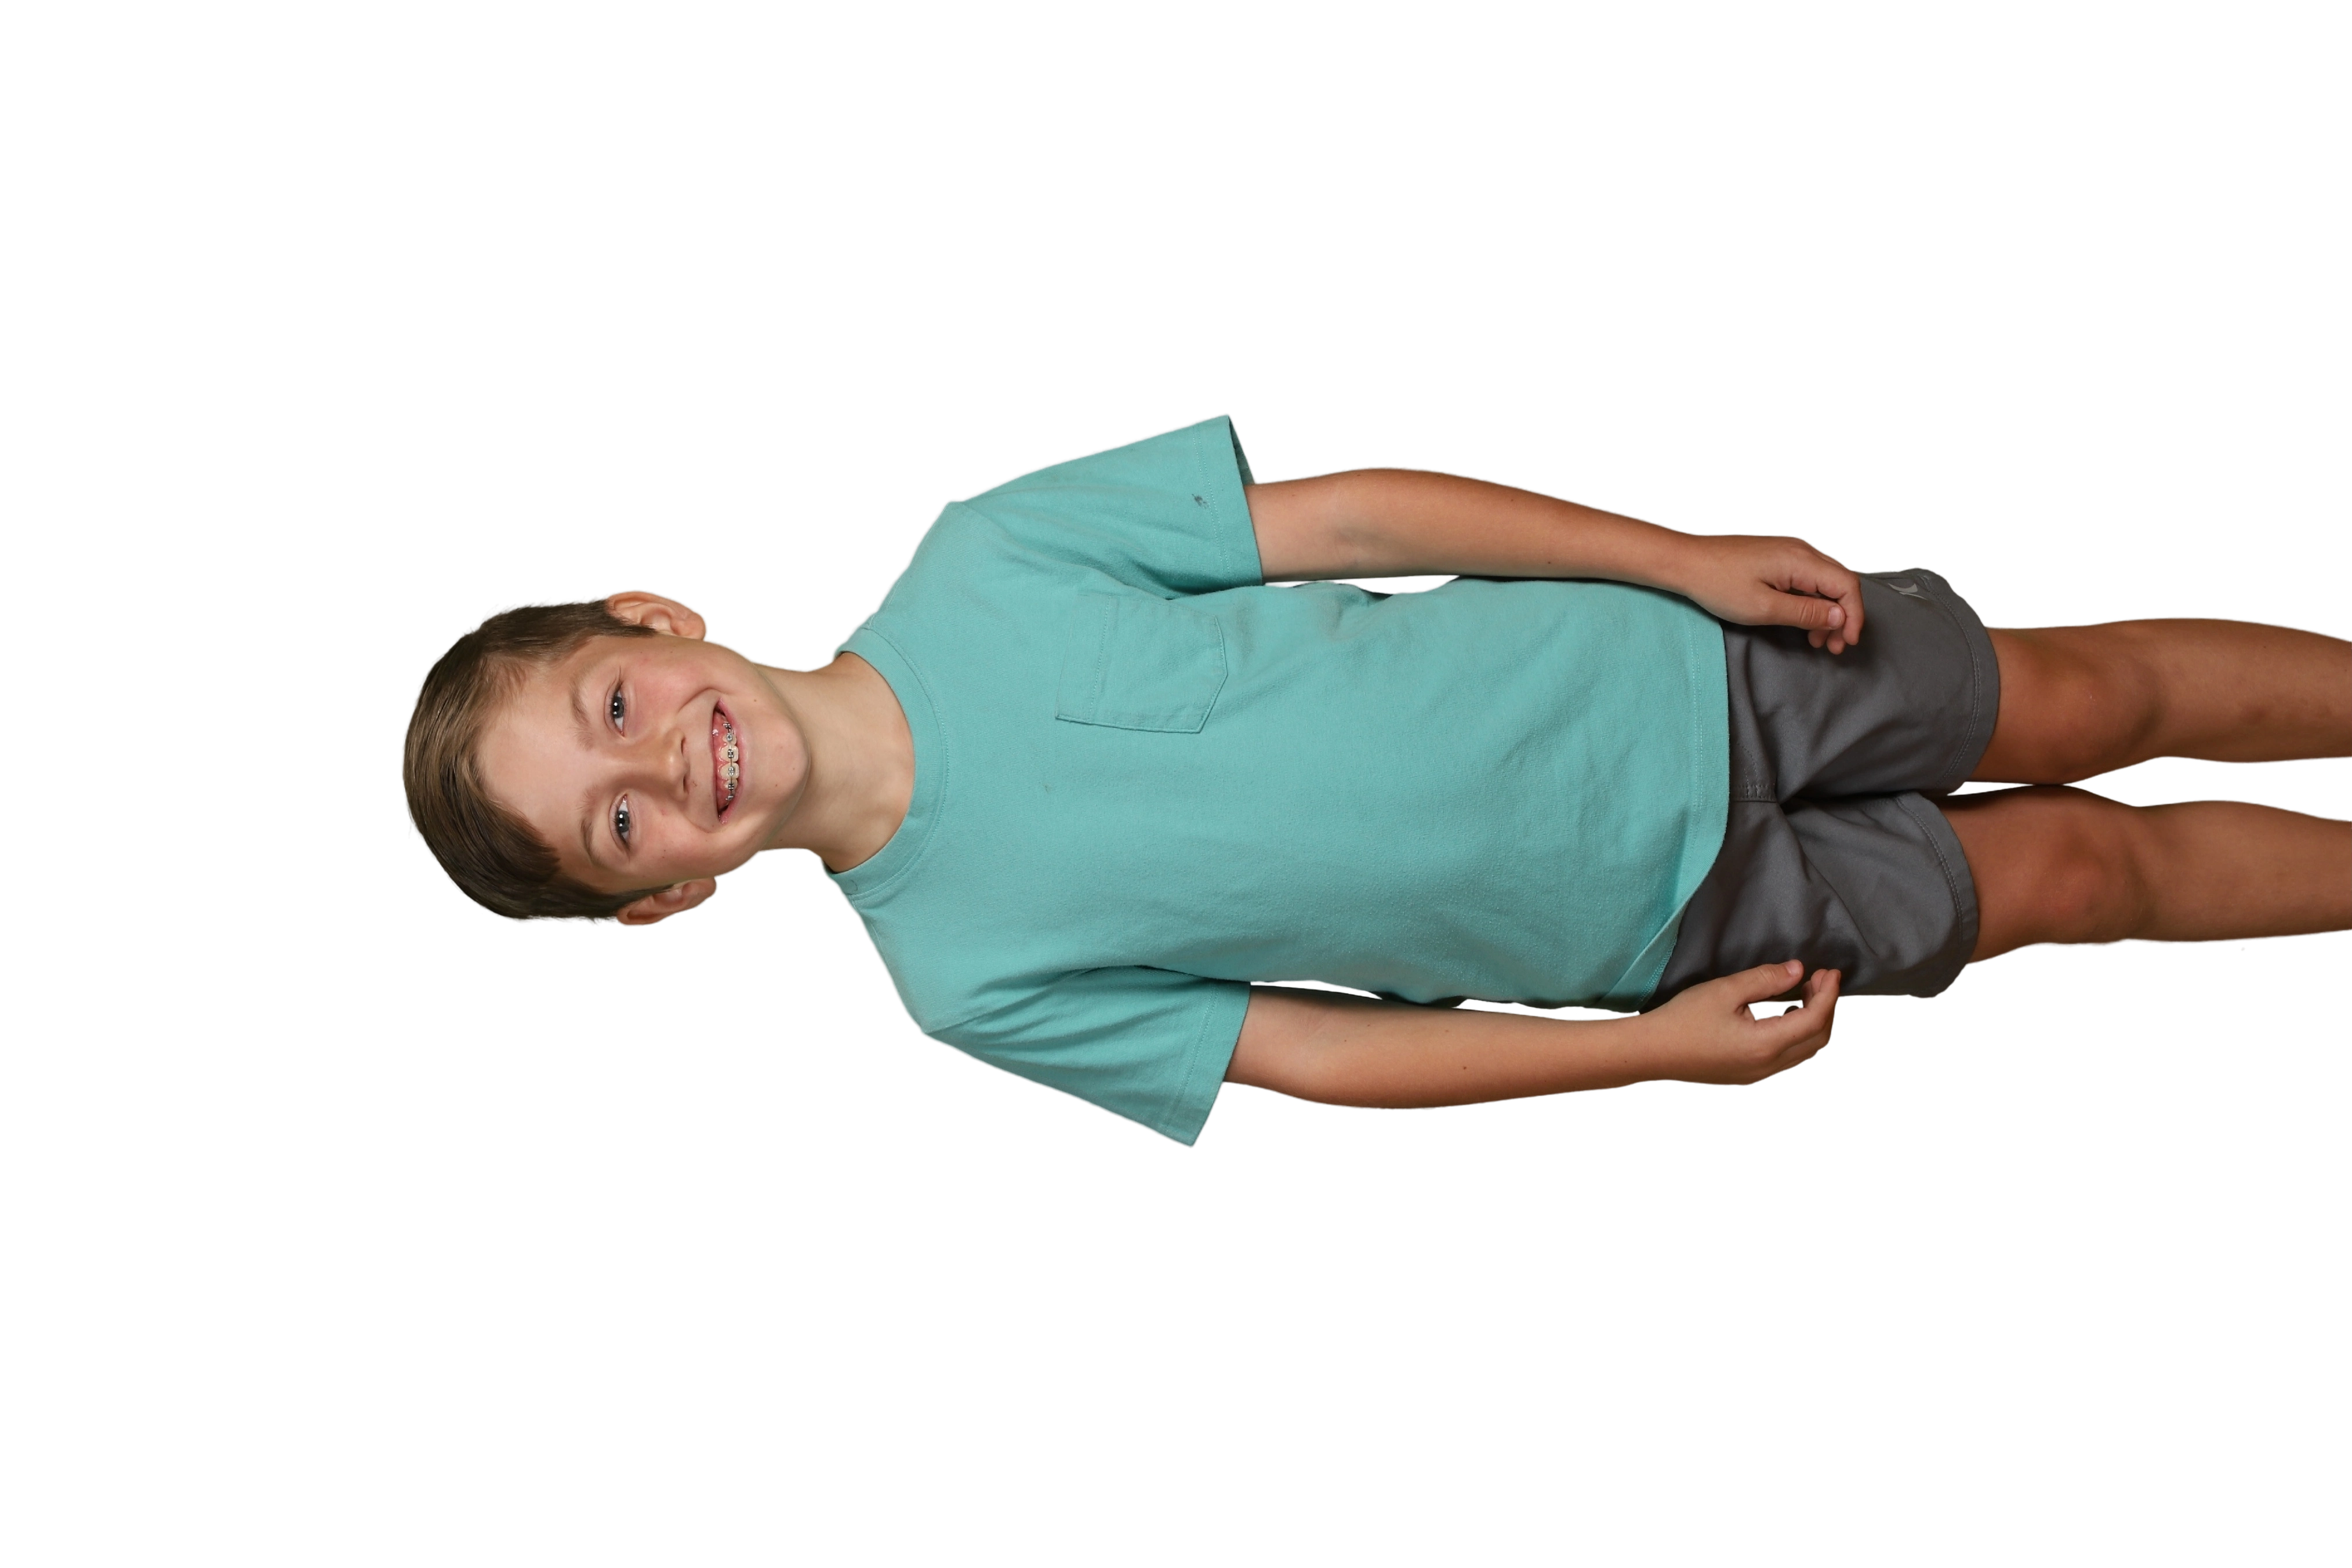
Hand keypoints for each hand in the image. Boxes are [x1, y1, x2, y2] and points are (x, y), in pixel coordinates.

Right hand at [1647, 960, 1842, 1086]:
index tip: (1830, 971)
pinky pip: (1787, 1056)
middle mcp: (1768, 1065)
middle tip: (1819, 979)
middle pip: (1816, 1038)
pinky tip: (1785, 1014)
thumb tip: (1797, 970)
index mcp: (1766, 1044)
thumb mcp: (1725, 990)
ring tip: (1805, 993)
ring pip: (1804, 1050)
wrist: (1652, 1051)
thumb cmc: (1683, 1019)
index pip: (1814, 1018)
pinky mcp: (1747, 1074)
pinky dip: (1796, 1034)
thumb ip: (1765, 979)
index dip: (1827, 993)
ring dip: (1812, 1022)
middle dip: (1824, 1007)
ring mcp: (1758, 1074)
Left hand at [1673, 534, 1863, 653]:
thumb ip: (1805, 612)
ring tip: (1817, 640)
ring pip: (1825, 582)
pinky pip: (1808, 579)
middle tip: (1834, 646)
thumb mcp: (1763, 607)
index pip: (1846, 585)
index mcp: (1800, 559)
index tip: (1847, 641)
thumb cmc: (1717, 582)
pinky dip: (1812, 601)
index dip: (1854, 616)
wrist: (1685, 562)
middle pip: (1840, 583)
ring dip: (1827, 612)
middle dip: (1843, 617)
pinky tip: (1803, 622)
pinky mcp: (1778, 557)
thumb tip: (1840, 617)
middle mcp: (1801, 550)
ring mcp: (1790, 551)